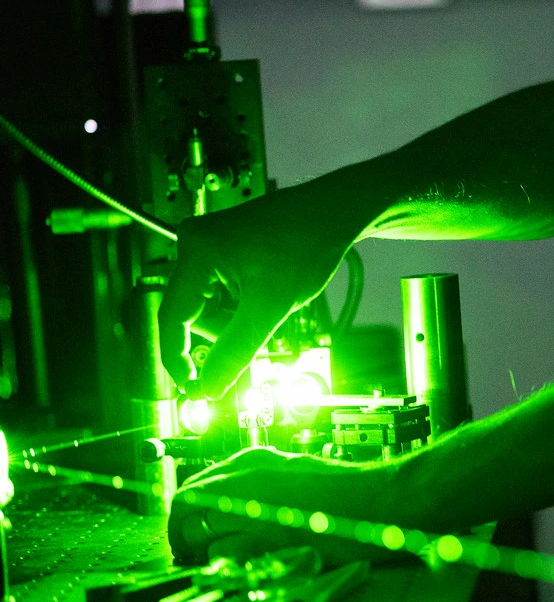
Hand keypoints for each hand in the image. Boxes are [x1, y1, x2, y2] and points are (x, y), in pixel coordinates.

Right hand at [158, 177, 374, 399]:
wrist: (334, 212)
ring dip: (236, 315)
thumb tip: (207, 389)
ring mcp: (205, 244)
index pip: (171, 319)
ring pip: (206, 306)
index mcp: (197, 252)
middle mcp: (192, 243)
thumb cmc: (307, 245)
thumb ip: (235, 352)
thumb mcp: (271, 308)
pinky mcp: (219, 247)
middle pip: (190, 314)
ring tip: (270, 296)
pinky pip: (218, 291)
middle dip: (223, 329)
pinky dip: (241, 301)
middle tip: (261, 320)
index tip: (193, 387)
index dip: (180, 359)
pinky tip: (267, 288)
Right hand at [168, 446, 398, 566]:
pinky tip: (249, 520)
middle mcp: (249, 466)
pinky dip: (234, 498)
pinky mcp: (286, 461)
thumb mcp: (277, 553)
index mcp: (240, 489)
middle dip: (191, 522)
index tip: (187, 558)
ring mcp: (268, 459)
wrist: (388, 504)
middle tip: (198, 551)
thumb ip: (234, 549)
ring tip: (223, 538)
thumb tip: (207, 550)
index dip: (181, 538)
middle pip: (196, 489)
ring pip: (218, 480)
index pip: (185, 508)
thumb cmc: (340, 531)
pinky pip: (243, 475)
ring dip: (212, 508)